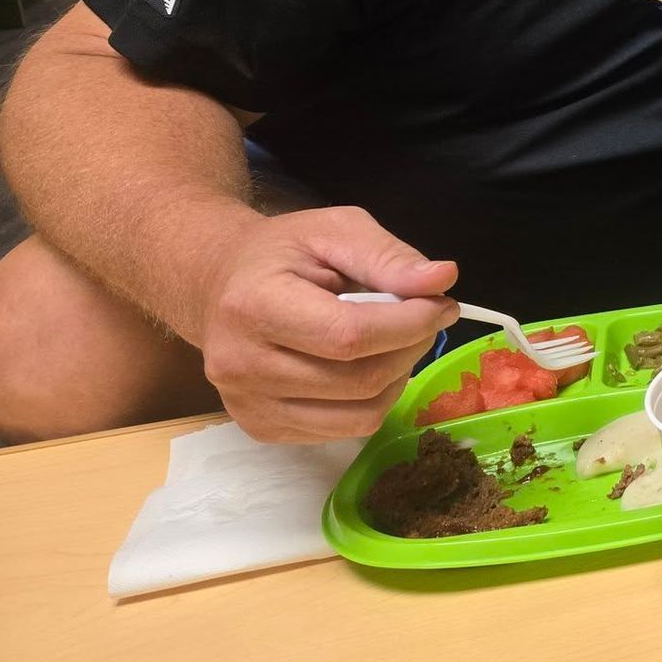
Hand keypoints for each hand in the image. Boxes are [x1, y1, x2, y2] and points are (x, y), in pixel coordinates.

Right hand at [192, 205, 458, 442]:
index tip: (443, 304)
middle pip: (359, 381)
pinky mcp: (261, 430)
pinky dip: (372, 401)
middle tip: (427, 319)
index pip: (349, 337)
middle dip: (411, 348)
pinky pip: (342, 431)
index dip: (409, 325)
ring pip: (358, 416)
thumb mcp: (336, 231)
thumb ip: (388, 257)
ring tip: (398, 342)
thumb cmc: (282, 253)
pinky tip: (367, 366)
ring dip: (398, 379)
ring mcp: (248, 405)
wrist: (218, 287)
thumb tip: (443, 279)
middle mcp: (241, 365)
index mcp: (254, 306)